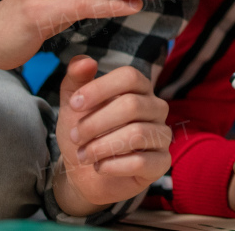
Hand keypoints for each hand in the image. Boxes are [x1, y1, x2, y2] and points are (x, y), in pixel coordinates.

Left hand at [53, 57, 172, 215]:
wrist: (85, 174)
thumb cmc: (85, 134)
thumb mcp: (73, 107)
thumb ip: (76, 81)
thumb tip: (83, 61)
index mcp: (139, 89)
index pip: (130, 76)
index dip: (100, 88)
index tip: (74, 104)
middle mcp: (156, 108)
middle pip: (132, 105)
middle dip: (96, 123)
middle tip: (75, 136)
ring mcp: (161, 135)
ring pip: (137, 134)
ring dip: (101, 146)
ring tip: (84, 155)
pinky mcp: (161, 163)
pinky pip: (142, 162)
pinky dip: (113, 165)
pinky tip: (100, 167)